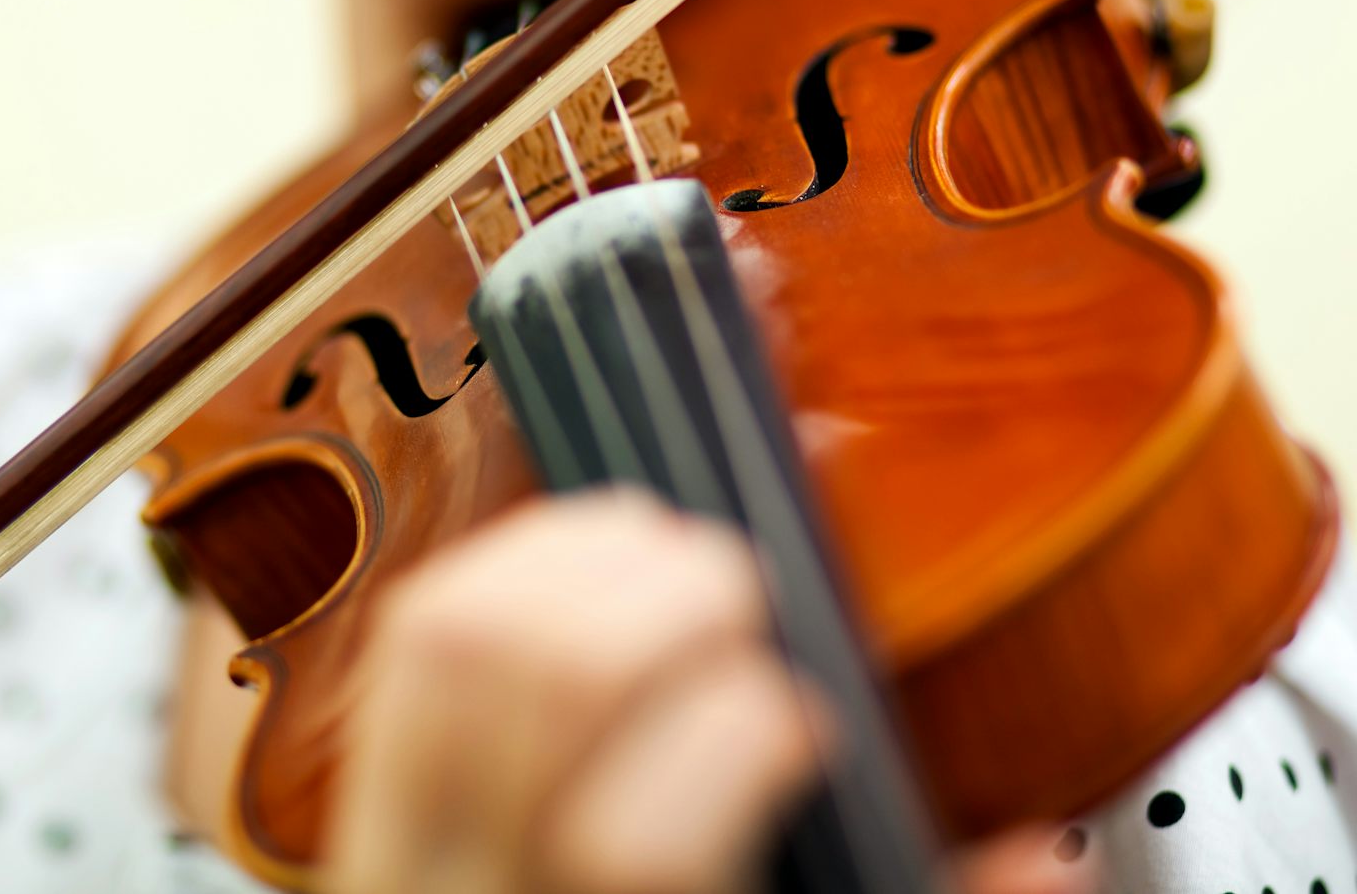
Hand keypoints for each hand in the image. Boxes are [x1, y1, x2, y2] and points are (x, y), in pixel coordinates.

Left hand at [319, 490, 1092, 893]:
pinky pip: (407, 644)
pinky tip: (580, 557)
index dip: (737, 735)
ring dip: (575, 557)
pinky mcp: (366, 797)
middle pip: (540, 687)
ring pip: (456, 643)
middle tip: (738, 593)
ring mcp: (397, 850)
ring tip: (664, 550)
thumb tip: (1047, 867)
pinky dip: (501, 565)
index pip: (638, 841)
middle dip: (662, 596)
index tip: (804, 711)